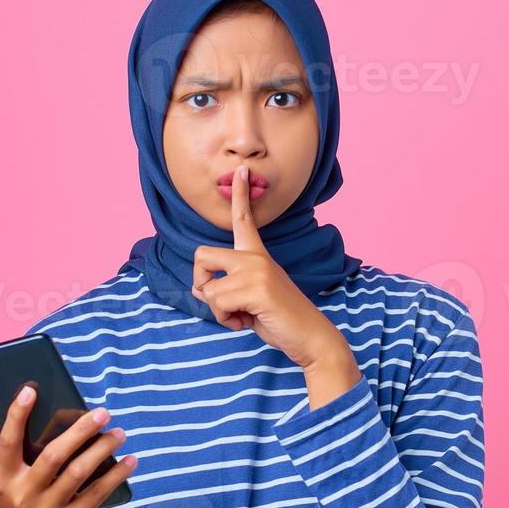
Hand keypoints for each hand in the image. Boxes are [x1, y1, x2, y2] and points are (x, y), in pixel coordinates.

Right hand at [0, 385, 136, 507]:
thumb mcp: (4, 489)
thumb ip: (1, 457)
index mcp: (4, 480)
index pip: (8, 442)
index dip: (17, 415)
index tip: (31, 389)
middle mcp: (23, 495)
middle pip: (53, 455)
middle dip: (79, 430)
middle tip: (102, 412)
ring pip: (78, 472)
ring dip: (102, 450)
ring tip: (119, 433)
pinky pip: (96, 494)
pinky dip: (115, 476)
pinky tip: (129, 462)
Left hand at [191, 163, 350, 370]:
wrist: (309, 336)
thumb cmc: (279, 319)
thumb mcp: (249, 300)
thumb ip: (226, 290)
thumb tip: (199, 290)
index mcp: (257, 255)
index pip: (244, 220)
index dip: (240, 195)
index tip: (241, 171)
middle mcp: (255, 258)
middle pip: (201, 256)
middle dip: (201, 285)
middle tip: (221, 304)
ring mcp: (256, 271)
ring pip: (208, 289)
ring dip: (218, 312)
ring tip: (243, 317)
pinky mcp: (257, 289)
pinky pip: (217, 304)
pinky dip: (226, 321)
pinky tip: (245, 323)